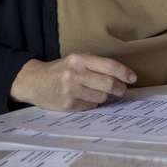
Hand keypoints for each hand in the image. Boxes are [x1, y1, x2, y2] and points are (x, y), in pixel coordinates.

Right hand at [10, 54, 134, 110]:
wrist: (34, 81)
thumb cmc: (60, 69)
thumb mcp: (76, 60)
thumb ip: (95, 65)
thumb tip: (121, 75)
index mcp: (79, 60)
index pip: (109, 66)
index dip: (124, 73)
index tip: (132, 78)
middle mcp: (75, 74)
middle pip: (108, 84)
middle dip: (119, 88)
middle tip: (122, 90)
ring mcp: (71, 91)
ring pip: (101, 97)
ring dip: (105, 97)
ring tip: (101, 93)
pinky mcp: (67, 105)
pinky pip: (90, 106)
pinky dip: (93, 103)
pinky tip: (87, 99)